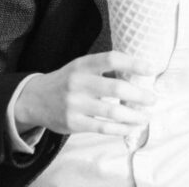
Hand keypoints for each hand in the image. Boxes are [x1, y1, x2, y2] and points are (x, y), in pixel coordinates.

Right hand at [14, 51, 155, 136]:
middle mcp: (79, 83)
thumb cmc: (67, 80)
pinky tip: (130, 127)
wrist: (35, 99)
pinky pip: (102, 128)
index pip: (112, 59)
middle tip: (153, 98)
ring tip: (145, 116)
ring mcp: (75, 104)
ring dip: (133, 115)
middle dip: (138, 94)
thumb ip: (104, 69)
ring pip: (111, 111)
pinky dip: (120, 128)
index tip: (150, 69)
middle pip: (115, 87)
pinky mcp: (73, 124)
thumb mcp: (81, 67)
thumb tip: (135, 73)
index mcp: (83, 64)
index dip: (133, 63)